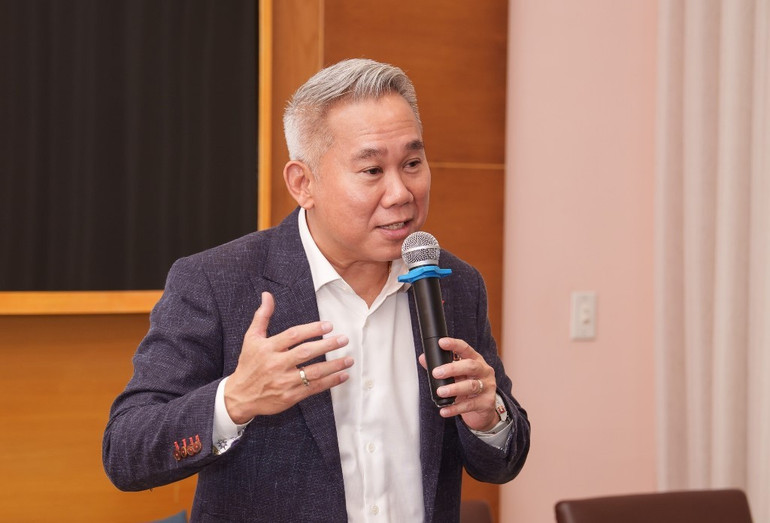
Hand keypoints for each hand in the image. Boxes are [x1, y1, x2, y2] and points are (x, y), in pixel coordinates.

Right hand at [225, 292, 351, 422]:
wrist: (240, 396)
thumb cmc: (248, 364)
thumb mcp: (251, 338)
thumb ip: (262, 316)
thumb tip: (267, 295)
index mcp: (268, 348)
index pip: (293, 336)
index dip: (312, 329)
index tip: (328, 326)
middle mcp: (276, 364)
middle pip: (305, 353)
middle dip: (327, 345)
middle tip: (344, 339)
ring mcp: (283, 381)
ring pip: (313, 372)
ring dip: (333, 365)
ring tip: (348, 359)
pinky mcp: (289, 396)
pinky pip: (313, 388)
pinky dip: (330, 382)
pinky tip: (342, 376)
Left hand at [418, 337, 497, 430]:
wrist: (484, 410)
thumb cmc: (468, 387)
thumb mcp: (456, 375)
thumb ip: (441, 367)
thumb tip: (423, 358)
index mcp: (476, 360)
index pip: (466, 349)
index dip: (454, 345)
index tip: (441, 343)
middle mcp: (484, 371)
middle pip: (470, 366)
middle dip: (452, 369)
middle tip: (436, 373)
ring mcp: (488, 387)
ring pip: (471, 386)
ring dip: (454, 388)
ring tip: (440, 392)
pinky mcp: (487, 403)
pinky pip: (470, 405)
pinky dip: (455, 408)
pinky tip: (444, 410)